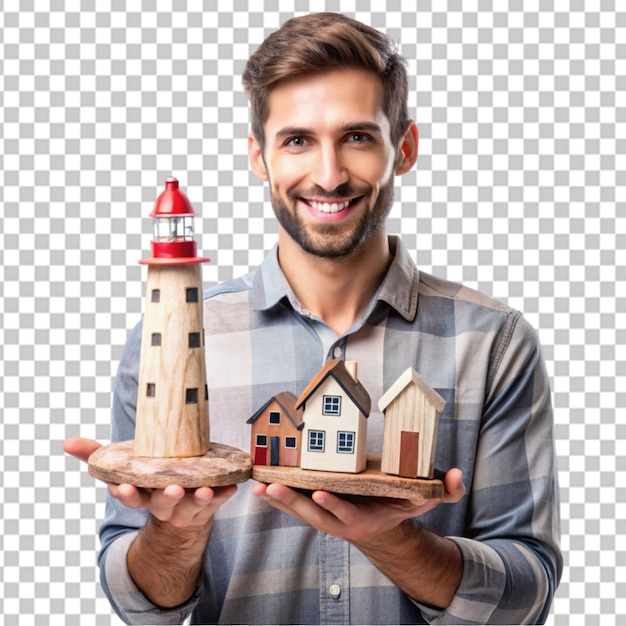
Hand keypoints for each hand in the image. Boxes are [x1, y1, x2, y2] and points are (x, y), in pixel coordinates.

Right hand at [63, 437, 237, 527]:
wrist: (179, 511)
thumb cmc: (149, 479)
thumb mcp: (123, 467)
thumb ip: (97, 455)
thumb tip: (67, 443)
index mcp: (141, 494)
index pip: (129, 496)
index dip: (126, 493)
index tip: (123, 487)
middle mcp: (162, 504)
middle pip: (161, 502)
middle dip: (165, 497)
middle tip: (171, 489)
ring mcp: (185, 507)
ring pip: (191, 505)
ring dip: (198, 498)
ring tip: (204, 489)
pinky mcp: (208, 505)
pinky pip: (218, 501)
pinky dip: (224, 494)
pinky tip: (232, 487)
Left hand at [252, 468, 464, 543]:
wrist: (382, 525)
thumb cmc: (400, 507)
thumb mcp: (423, 500)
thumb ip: (443, 491)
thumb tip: (458, 477)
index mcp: (365, 519)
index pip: (348, 513)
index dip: (334, 504)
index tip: (319, 492)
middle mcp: (342, 522)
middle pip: (314, 514)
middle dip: (293, 502)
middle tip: (272, 487)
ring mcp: (326, 518)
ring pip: (299, 511)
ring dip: (279, 500)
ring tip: (259, 486)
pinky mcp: (316, 510)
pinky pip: (294, 504)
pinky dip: (278, 496)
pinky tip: (260, 484)